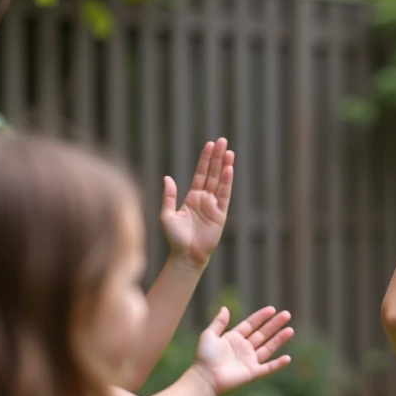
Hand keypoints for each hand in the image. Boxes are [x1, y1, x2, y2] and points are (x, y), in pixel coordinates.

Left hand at [161, 138, 234, 265]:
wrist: (186, 255)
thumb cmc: (175, 238)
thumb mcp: (166, 215)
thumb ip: (168, 196)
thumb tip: (167, 178)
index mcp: (192, 197)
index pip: (201, 174)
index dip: (205, 159)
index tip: (209, 145)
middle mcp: (205, 199)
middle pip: (213, 173)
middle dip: (217, 157)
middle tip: (222, 140)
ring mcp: (214, 206)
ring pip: (220, 181)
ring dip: (225, 166)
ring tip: (229, 151)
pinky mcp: (220, 214)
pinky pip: (225, 195)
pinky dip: (227, 182)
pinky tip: (229, 169)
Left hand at [194, 306, 293, 395]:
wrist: (205, 378)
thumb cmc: (204, 357)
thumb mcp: (209, 335)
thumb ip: (218, 322)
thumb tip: (225, 308)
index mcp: (234, 338)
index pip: (251, 324)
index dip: (261, 317)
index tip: (272, 309)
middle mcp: (244, 348)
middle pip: (263, 334)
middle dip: (275, 324)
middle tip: (287, 314)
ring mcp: (249, 360)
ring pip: (268, 348)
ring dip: (279, 339)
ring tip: (290, 330)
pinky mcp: (253, 372)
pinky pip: (268, 367)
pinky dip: (278, 364)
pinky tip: (287, 358)